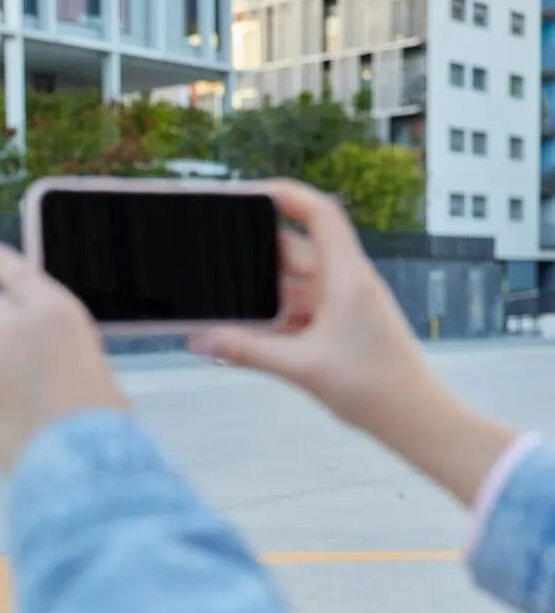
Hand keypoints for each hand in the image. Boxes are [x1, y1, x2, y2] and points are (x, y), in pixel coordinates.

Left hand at [0, 241, 129, 471]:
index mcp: (53, 312)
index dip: (4, 263)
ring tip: (37, 400)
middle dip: (7, 325)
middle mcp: (12, 331)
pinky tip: (25, 423)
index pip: (19, 274)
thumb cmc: (103, 417)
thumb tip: (43, 356)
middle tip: (28, 351)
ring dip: (4, 366)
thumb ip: (60, 346)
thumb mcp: (94, 363)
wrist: (81, 467)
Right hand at [187, 179, 433, 431]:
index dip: (286, 195)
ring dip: (259, 292)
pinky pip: (293, 311)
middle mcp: (343, 283)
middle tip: (212, 256)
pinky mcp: (334, 327)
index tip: (248, 193)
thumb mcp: (302, 367)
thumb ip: (247, 351)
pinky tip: (243, 332)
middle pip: (292, 249)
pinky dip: (269, 317)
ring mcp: (339, 305)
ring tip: (220, 299)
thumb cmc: (375, 387)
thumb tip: (200, 340)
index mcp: (345, 277)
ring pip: (289, 284)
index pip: (320, 214)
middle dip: (253, 253)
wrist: (413, 419)